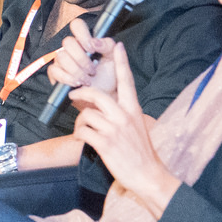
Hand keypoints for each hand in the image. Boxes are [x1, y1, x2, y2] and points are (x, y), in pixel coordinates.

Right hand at [48, 20, 118, 93]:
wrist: (103, 96)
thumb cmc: (108, 77)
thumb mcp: (114, 59)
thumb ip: (108, 45)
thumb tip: (96, 41)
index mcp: (85, 41)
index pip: (77, 26)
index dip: (83, 35)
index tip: (92, 49)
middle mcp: (72, 49)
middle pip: (68, 42)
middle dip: (82, 58)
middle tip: (92, 70)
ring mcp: (62, 60)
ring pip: (61, 57)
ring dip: (77, 70)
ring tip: (87, 79)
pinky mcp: (56, 73)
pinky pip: (55, 71)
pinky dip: (67, 78)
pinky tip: (77, 83)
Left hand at [68, 45, 177, 207]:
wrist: (147, 175)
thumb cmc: (141, 152)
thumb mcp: (137, 126)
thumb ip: (123, 114)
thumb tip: (102, 106)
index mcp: (133, 109)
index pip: (127, 81)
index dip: (121, 63)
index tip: (118, 46)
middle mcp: (124, 116)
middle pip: (97, 94)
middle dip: (81, 93)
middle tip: (74, 94)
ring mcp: (114, 130)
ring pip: (87, 115)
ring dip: (82, 122)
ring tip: (87, 130)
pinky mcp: (105, 143)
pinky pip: (83, 131)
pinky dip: (80, 135)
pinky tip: (86, 140)